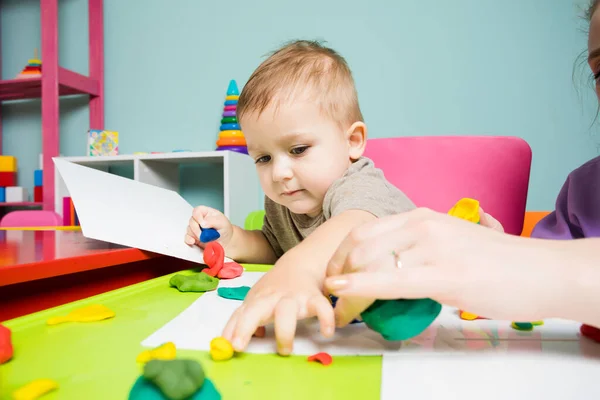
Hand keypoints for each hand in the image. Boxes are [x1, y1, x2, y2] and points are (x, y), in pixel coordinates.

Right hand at [184, 206, 233, 250]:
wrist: (226, 242)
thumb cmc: (225, 229)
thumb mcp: (222, 222)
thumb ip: (212, 221)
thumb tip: (203, 223)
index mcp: (206, 213)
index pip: (197, 211)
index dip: (197, 216)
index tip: (202, 224)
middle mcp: (200, 220)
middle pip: (192, 221)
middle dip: (197, 229)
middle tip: (204, 234)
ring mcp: (196, 229)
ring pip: (189, 230)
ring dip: (196, 235)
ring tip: (205, 238)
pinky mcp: (194, 237)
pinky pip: (187, 237)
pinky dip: (189, 240)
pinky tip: (193, 241)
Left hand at [222, 266, 334, 355]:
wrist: (301, 264)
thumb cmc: (275, 288)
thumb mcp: (256, 301)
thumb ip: (241, 321)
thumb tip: (227, 342)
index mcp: (257, 300)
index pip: (242, 314)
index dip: (233, 329)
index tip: (228, 345)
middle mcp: (272, 298)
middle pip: (256, 309)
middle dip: (246, 326)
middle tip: (239, 345)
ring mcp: (293, 297)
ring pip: (286, 311)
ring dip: (284, 331)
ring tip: (285, 350)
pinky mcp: (314, 298)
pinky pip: (321, 308)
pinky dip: (325, 319)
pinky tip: (326, 333)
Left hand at [324, 208, 566, 322]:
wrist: (543, 271)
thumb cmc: (498, 263)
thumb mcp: (452, 244)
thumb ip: (421, 250)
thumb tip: (396, 267)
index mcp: (422, 217)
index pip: (364, 231)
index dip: (340, 257)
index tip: (334, 279)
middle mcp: (423, 225)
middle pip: (359, 245)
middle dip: (336, 273)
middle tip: (331, 299)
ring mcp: (434, 247)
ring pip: (370, 262)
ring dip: (346, 291)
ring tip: (339, 312)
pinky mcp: (446, 275)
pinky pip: (392, 280)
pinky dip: (360, 286)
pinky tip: (343, 294)